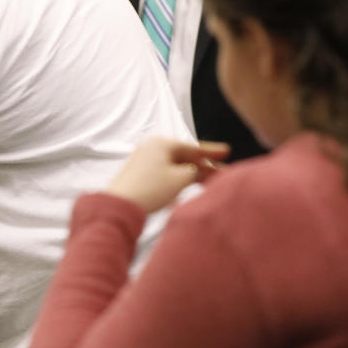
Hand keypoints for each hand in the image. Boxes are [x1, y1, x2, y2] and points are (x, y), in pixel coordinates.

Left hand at [104, 138, 230, 213]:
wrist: (120, 204)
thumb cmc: (150, 189)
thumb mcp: (180, 179)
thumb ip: (195, 172)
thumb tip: (200, 170)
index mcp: (161, 143)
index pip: (192, 146)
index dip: (211, 151)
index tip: (227, 151)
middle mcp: (151, 148)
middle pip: (184, 156)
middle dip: (203, 165)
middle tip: (222, 172)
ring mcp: (144, 160)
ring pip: (175, 166)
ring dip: (193, 174)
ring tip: (210, 182)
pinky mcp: (140, 174)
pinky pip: (166, 173)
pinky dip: (179, 178)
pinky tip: (190, 186)